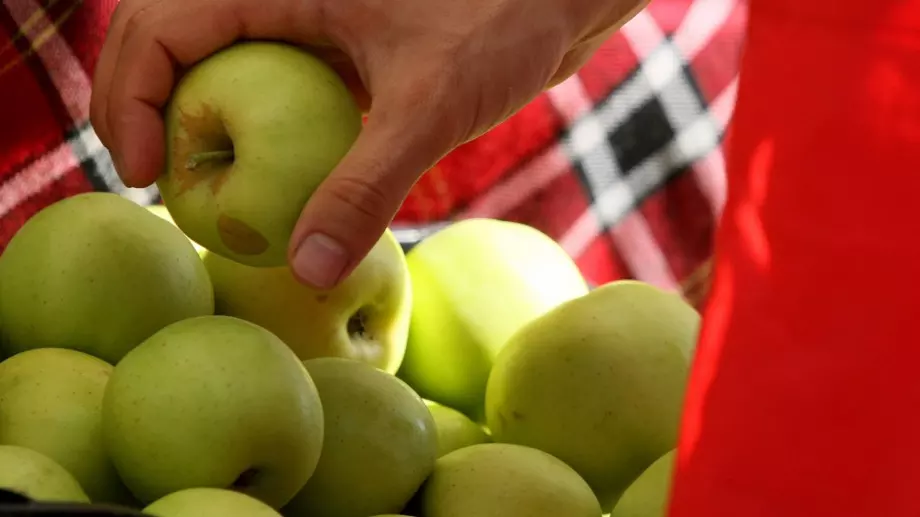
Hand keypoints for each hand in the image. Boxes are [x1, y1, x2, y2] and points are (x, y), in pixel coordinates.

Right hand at [90, 0, 647, 288]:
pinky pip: (273, 80)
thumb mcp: (429, 106)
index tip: (141, 174)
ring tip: (195, 184)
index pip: (157, 24)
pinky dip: (253, 124)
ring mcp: (308, 14)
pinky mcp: (340, 40)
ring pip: (221, 60)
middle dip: (145, 105)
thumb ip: (366, 186)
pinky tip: (262, 175)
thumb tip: (310, 271)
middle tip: (154, 183)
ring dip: (197, 116)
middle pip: (172, 37)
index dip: (126, 97)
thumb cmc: (503, 20)